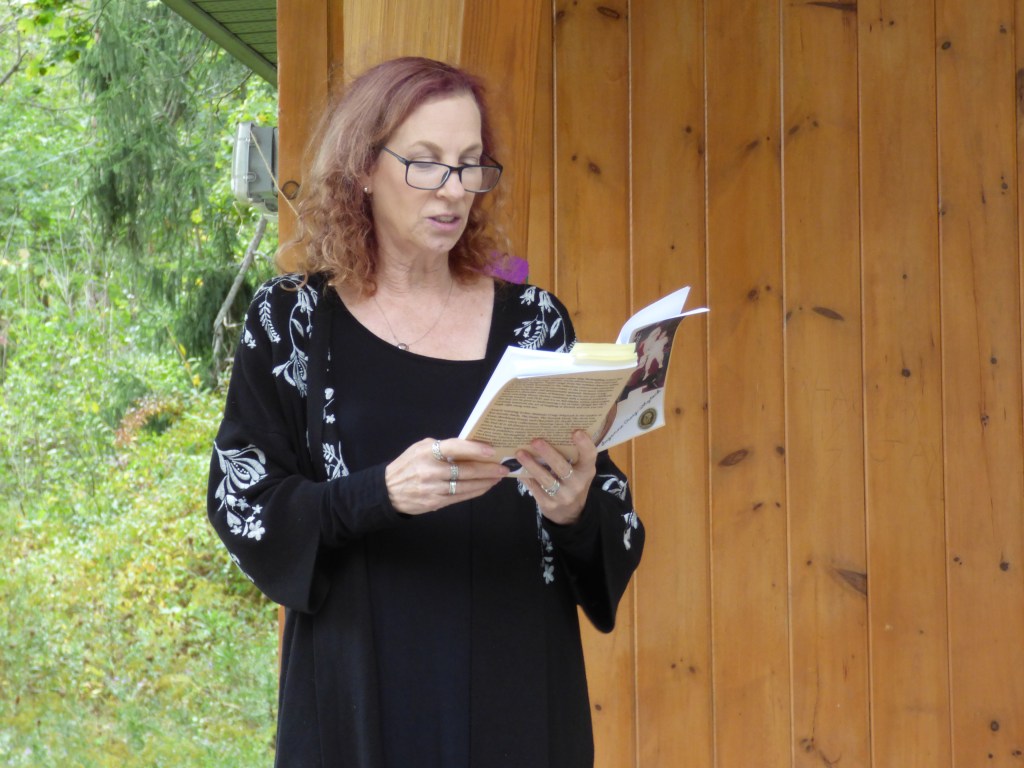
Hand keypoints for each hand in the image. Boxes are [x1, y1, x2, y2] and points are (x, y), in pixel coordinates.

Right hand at [384, 437, 509, 514]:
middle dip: (487, 469)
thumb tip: (471, 446)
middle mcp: (430, 470)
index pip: (454, 448)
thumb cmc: (408, 464)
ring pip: (466, 486)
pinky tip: (485, 486)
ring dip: (485, 481)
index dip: (474, 449)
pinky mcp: (435, 502)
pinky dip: (475, 492)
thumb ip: (443, 447)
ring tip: (498, 477)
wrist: (388, 490)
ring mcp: (433, 489)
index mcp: (427, 452)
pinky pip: (460, 497)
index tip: (491, 451)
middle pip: (465, 470)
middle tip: (503, 467)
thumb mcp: (421, 448)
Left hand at [515, 430, 596, 525]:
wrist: (570, 513)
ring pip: (546, 479)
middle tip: (535, 441)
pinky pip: (535, 489)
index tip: (576, 431)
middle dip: (548, 454)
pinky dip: (526, 477)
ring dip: (531, 465)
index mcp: (587, 471)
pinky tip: (517, 468)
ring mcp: (563, 496)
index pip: (589, 456)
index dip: (584, 444)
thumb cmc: (573, 481)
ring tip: (520, 453)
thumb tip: (551, 430)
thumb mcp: (579, 470)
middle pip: (562, 468)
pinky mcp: (549, 505)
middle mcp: (577, 484)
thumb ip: (572, 454)